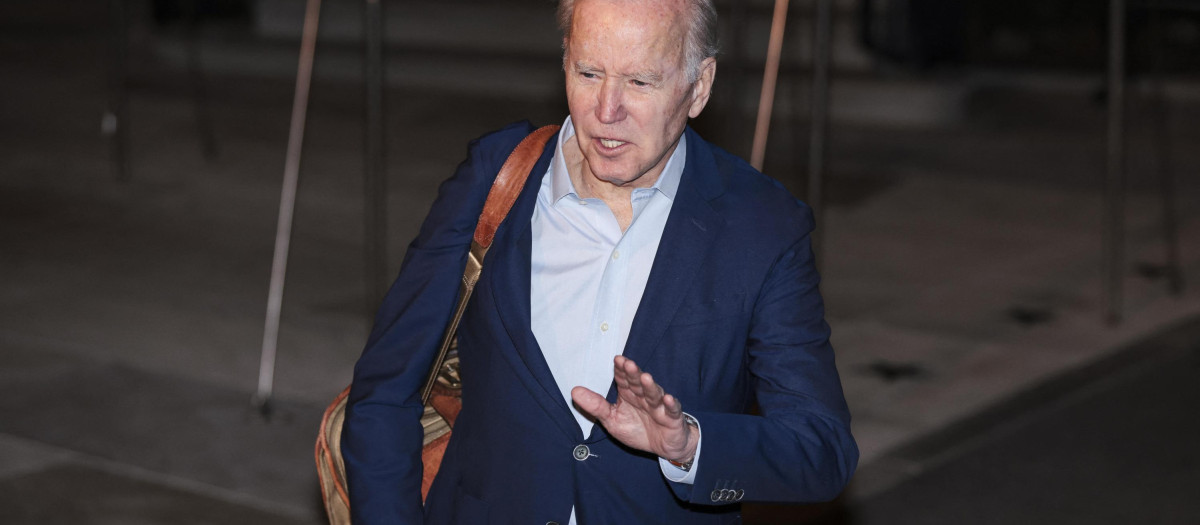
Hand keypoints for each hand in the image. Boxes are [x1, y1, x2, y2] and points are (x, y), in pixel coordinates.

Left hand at [571, 356, 697, 463]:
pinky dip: (671, 405)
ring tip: (646, 378)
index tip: (617, 360)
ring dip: (650, 386)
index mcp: (629, 394)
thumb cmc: (638, 430)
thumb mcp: (612, 420)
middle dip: (634, 374)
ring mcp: (659, 406)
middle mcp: (644, 397)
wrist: (664, 447)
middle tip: (628, 364)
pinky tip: (668, 399)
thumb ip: (595, 406)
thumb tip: (574, 391)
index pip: (624, 379)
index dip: (621, 370)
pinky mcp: (672, 418)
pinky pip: (672, 410)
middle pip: (638, 383)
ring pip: (654, 394)